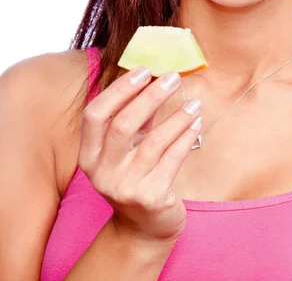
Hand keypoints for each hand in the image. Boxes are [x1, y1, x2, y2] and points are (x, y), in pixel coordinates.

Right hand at [77, 65, 202, 243]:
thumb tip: (155, 78)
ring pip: (153, 141)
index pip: (94, 114)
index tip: (144, 70)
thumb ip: (134, 118)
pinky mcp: (151, 197)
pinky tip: (196, 123)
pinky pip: (172, 158)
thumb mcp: (125, 149)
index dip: (118, 90)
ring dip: (176, 117)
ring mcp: (125, 186)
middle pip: (122, 124)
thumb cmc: (135, 176)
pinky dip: (186, 137)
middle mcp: (101, 172)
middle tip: (173, 78)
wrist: (143, 228)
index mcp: (89, 155)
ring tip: (194, 102)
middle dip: (150, 97)